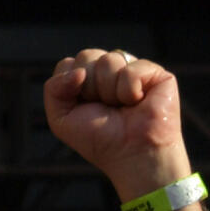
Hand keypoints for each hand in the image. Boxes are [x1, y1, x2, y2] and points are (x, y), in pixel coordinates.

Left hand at [44, 47, 188, 196]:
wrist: (131, 155)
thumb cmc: (98, 139)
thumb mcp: (61, 119)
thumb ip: (53, 89)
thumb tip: (78, 71)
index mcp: (87, 78)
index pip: (69, 63)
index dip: (70, 86)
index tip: (82, 107)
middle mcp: (110, 70)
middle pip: (86, 56)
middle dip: (89, 88)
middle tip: (104, 108)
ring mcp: (132, 69)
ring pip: (108, 60)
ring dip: (109, 92)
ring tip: (122, 107)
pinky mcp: (155, 73)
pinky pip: (131, 70)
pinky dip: (129, 92)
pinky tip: (138, 103)